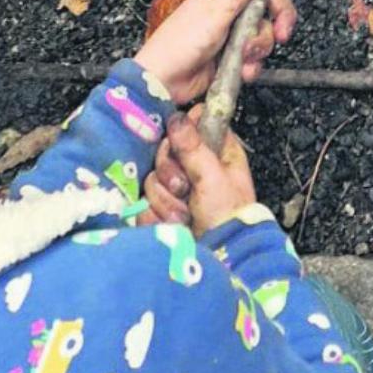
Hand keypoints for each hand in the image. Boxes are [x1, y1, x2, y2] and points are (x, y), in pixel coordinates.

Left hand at [134, 0, 298, 104]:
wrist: (165, 81)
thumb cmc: (179, 43)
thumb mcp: (213, 13)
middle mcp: (231, 5)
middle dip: (280, 15)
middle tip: (281, 32)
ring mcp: (234, 29)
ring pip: (266, 29)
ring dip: (261, 46)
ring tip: (244, 56)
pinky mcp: (235, 51)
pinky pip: (257, 53)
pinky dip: (253, 63)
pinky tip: (241, 68)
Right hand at [144, 110, 256, 232]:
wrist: (218, 254)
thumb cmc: (226, 214)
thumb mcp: (213, 177)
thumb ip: (194, 147)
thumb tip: (178, 118)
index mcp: (216, 150)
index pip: (190, 124)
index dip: (182, 134)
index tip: (182, 148)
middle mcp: (195, 165)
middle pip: (164, 151)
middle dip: (172, 175)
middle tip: (186, 190)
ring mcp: (177, 187)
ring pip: (153, 179)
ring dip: (167, 200)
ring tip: (185, 214)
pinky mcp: (162, 208)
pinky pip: (145, 203)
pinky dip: (158, 215)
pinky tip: (175, 223)